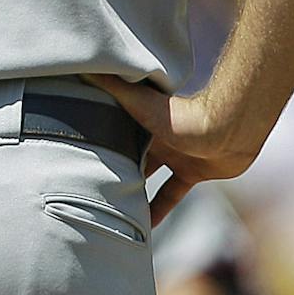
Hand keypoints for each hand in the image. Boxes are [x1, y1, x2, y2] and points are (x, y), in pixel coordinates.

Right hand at [88, 75, 261, 225]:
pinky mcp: (191, 172)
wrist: (224, 130)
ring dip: (130, 191)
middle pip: (124, 154)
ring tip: (108, 208)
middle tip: (84, 186)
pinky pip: (171, 194)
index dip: (91, 139)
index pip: (107, 129)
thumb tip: (78, 67)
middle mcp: (153, 136)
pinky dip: (159, 210)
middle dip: (108, 167)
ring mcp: (174, 155)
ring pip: (145, 176)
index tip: (69, 153)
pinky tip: (146, 226)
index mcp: (136, 117)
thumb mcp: (133, 97)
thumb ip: (107, 83)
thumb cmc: (177, 111)